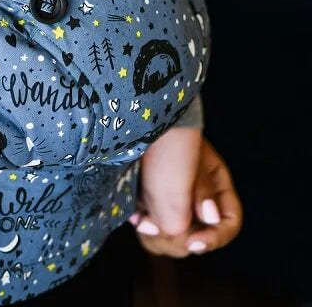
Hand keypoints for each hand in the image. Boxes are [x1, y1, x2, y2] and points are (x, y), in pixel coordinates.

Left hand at [130, 136, 241, 257]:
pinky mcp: (150, 198)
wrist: (130, 117)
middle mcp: (197, 194)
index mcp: (216, 182)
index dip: (215, 237)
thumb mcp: (187, 162)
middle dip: (179, 238)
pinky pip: (152, 228)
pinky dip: (144, 226)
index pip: (230, 221)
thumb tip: (210, 218)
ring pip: (174, 237)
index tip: (192, 242)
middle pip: (198, 235)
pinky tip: (135, 217)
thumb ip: (199, 196)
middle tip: (158, 227)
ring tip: (144, 221)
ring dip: (158, 235)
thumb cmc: (162, 133)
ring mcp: (173, 197)